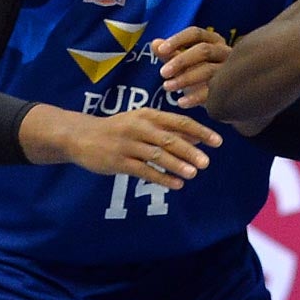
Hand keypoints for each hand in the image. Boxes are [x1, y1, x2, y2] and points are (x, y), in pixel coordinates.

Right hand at [67, 107, 223, 190]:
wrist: (82, 136)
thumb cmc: (119, 129)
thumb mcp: (143, 123)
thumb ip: (169, 130)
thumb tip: (199, 139)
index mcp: (148, 114)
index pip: (180, 121)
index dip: (200, 132)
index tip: (217, 142)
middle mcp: (139, 127)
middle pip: (169, 139)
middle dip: (190, 151)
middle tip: (207, 162)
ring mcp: (128, 144)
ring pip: (157, 155)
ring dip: (177, 165)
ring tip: (194, 174)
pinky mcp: (118, 161)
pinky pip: (144, 170)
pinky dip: (161, 177)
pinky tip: (176, 184)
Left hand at [153, 27, 231, 107]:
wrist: (222, 98)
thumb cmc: (200, 74)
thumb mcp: (183, 63)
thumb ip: (169, 53)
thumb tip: (154, 43)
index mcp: (213, 40)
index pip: (195, 33)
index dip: (178, 40)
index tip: (161, 50)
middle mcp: (225, 52)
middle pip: (204, 50)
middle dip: (181, 61)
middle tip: (162, 73)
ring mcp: (230, 70)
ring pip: (208, 70)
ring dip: (185, 79)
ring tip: (167, 87)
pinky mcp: (231, 89)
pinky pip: (213, 91)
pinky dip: (195, 97)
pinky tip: (180, 102)